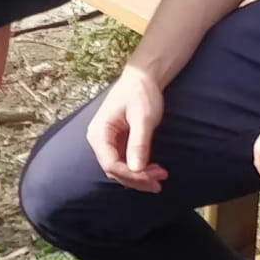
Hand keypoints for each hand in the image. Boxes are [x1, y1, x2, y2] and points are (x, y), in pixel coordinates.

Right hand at [87, 65, 167, 190]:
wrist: (143, 77)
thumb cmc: (141, 92)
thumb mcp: (143, 117)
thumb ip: (138, 143)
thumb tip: (136, 169)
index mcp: (99, 132)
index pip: (110, 163)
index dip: (131, 175)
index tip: (152, 177)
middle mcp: (99, 139)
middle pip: (115, 170)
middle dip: (137, 178)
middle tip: (160, 181)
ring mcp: (108, 142)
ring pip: (121, 168)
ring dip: (139, 176)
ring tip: (160, 177)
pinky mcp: (118, 143)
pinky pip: (126, 162)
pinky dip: (140, 168)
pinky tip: (155, 170)